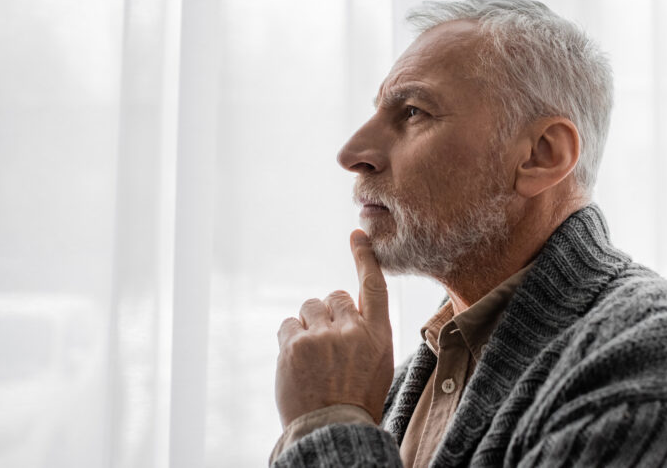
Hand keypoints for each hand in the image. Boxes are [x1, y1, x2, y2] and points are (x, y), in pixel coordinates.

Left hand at [275, 230, 393, 426]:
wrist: (332, 432)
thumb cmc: (355, 400)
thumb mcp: (377, 363)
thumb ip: (365, 333)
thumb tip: (344, 310)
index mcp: (378, 335)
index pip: (374, 286)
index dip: (364, 257)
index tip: (356, 235)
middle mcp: (353, 330)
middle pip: (335, 297)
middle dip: (329, 314)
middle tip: (327, 346)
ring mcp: (322, 337)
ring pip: (310, 308)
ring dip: (309, 325)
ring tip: (312, 357)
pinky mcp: (295, 345)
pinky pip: (288, 324)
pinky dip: (290, 338)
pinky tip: (297, 362)